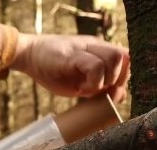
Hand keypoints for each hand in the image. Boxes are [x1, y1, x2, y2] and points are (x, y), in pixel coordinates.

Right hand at [11, 34, 129, 101]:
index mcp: (100, 50)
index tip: (111, 92)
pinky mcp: (73, 55)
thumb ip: (101, 87)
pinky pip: (95, 66)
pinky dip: (93, 82)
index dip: (124, 77)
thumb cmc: (54, 71)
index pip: (127, 59)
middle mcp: (96, 46)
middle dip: (118, 80)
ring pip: (115, 59)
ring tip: (89, 89)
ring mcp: (85, 48)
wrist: (29, 56)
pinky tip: (81, 89)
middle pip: (125, 57)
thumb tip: (120, 96)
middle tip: (101, 92)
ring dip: (107, 80)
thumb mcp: (82, 82)